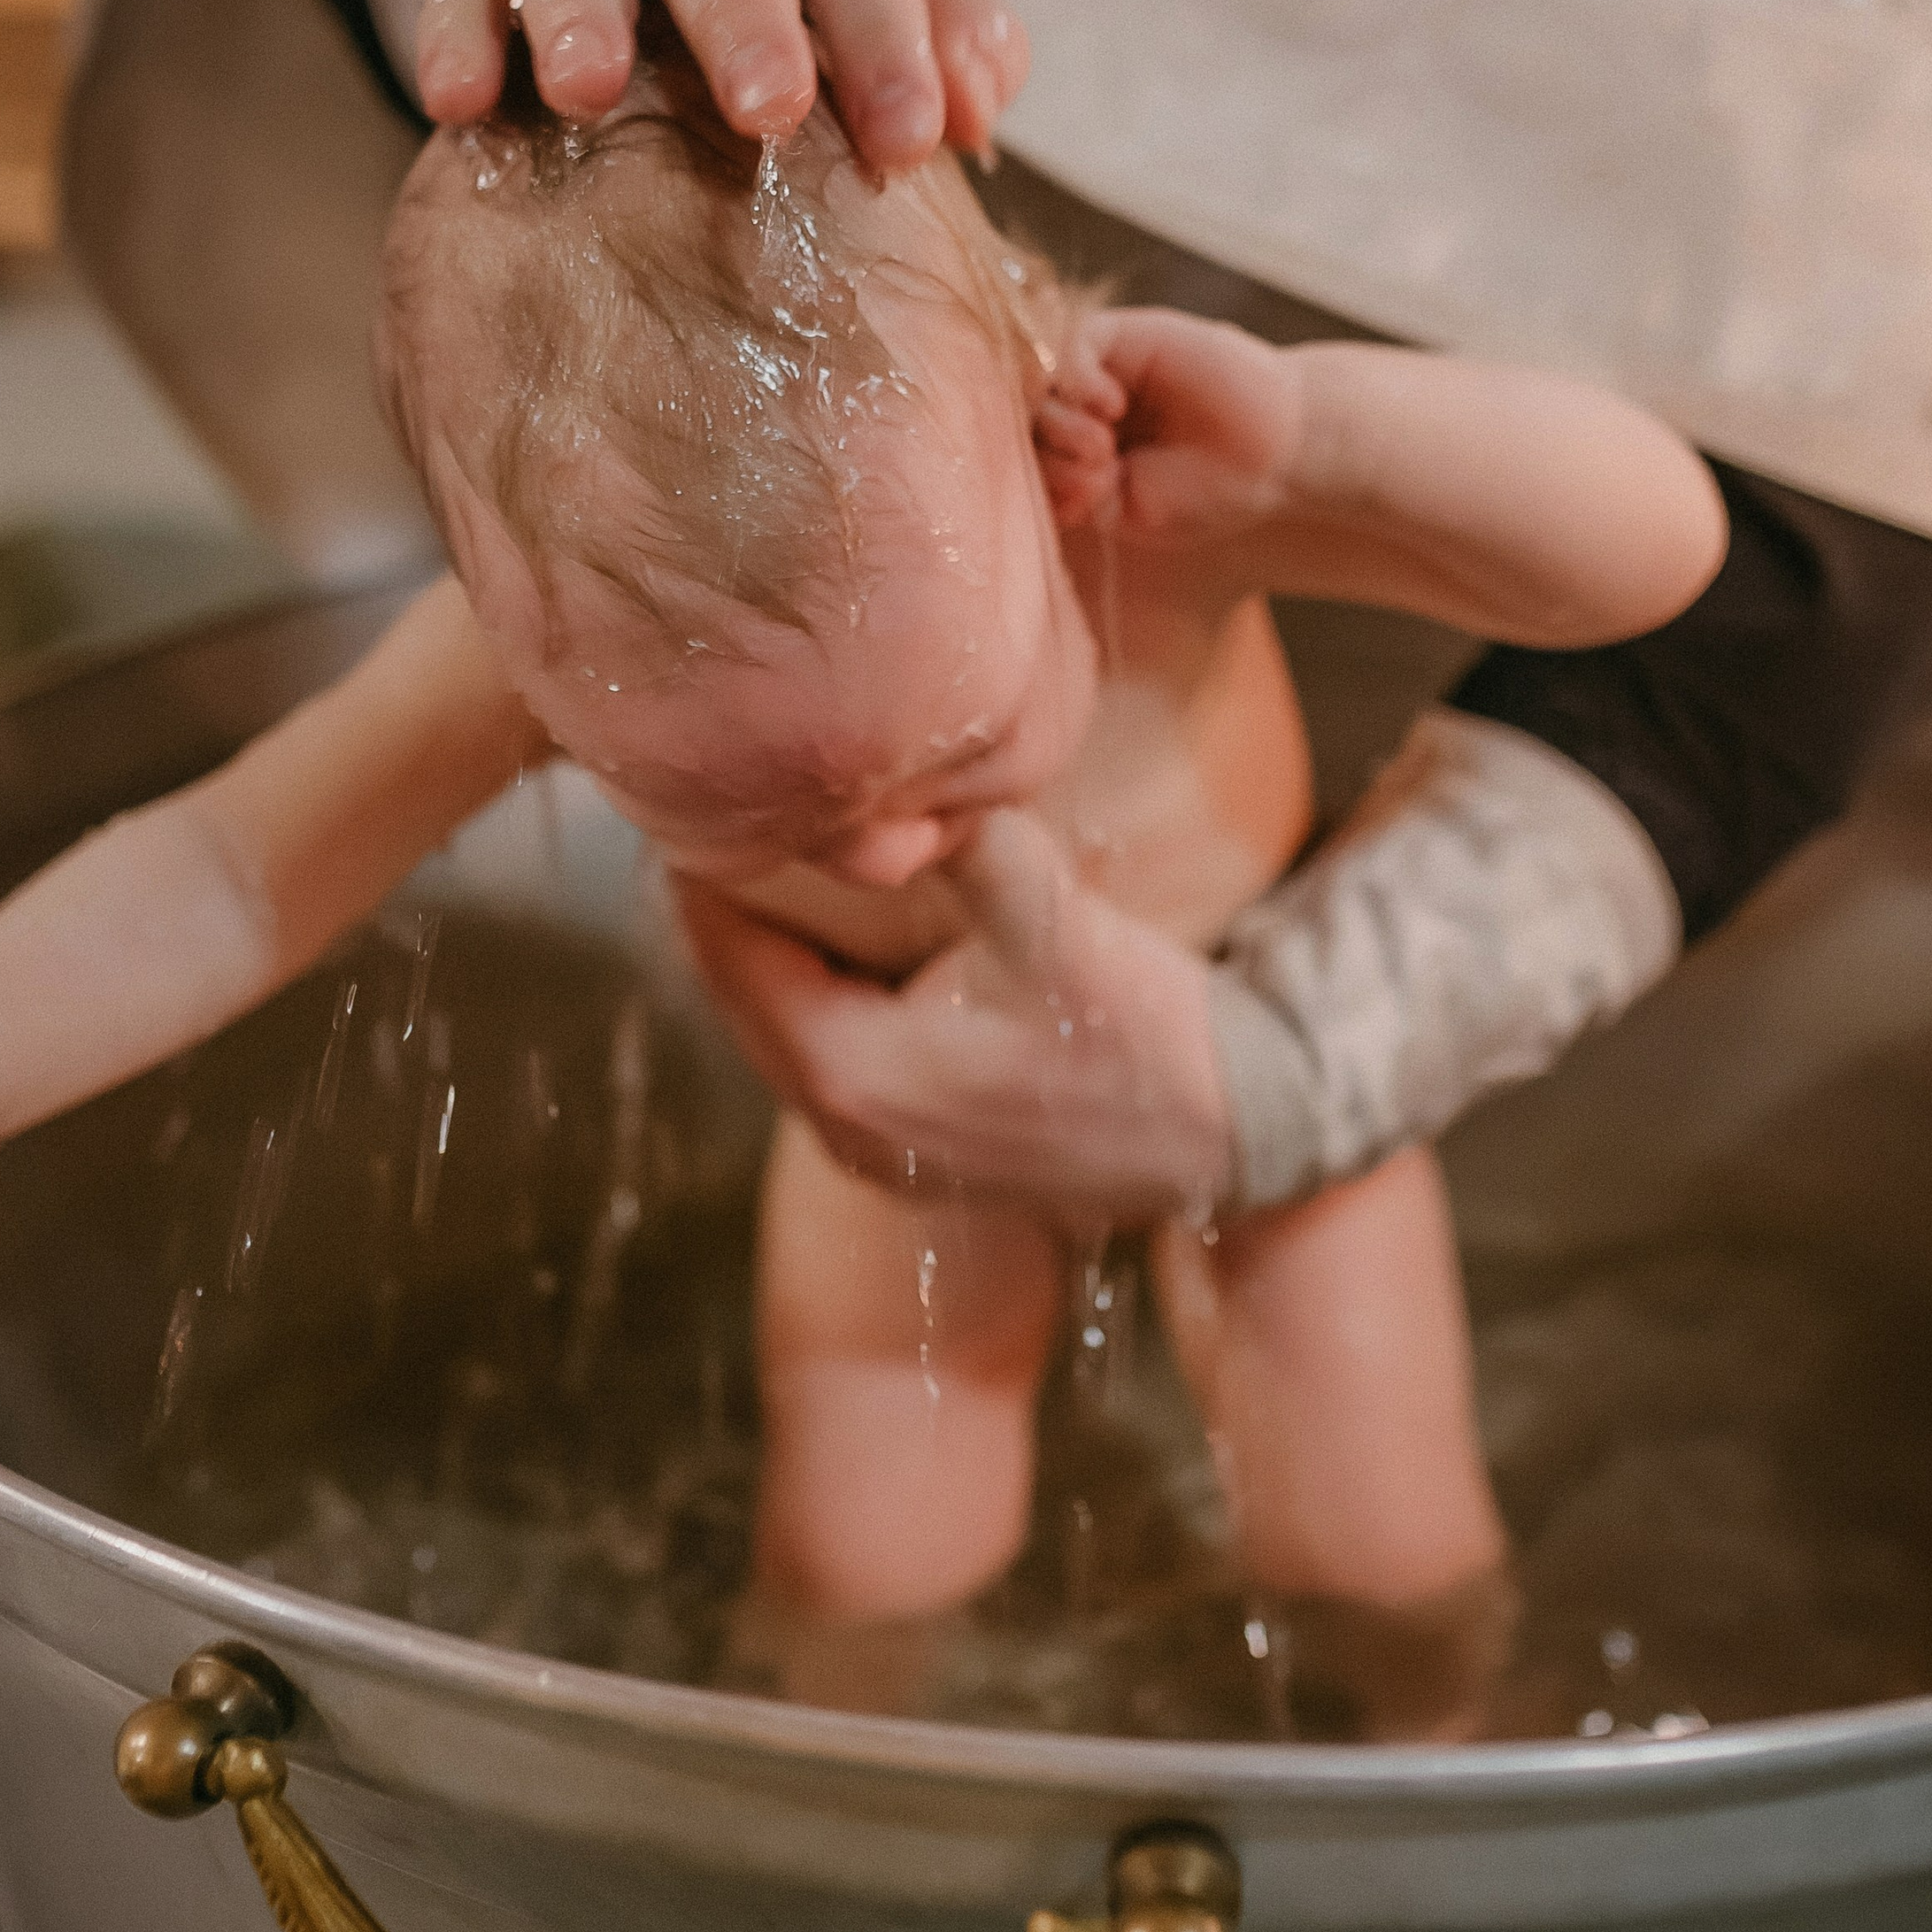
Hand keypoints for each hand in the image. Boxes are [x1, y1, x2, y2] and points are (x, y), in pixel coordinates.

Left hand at [675, 810, 1232, 1231]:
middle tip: (719, 808)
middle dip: (728, 906)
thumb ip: (976, 853)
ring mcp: (877, 1153)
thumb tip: (910, 776)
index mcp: (855, 1074)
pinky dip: (814, 991)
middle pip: (741, 996)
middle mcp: (845, 1129)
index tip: (693, 793)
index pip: (730, 957)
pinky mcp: (914, 1154)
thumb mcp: (1061, 931)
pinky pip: (825, 1057)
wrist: (1238, 1139)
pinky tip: (834, 932)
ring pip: (781, 1030)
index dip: (708, 871)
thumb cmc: (1152, 1041)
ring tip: (765, 858)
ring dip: (769, 950)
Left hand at [1034, 307, 1303, 548]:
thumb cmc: (1210, 490)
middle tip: (1096, 473)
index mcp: (1084, 454)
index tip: (1081, 506)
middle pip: (1023, 419)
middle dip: (1047, 455)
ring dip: (1059, 423)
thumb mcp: (1126, 510)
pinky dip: (1076, 376)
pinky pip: (1071, 342)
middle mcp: (1087, 409)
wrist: (1279, 455)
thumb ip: (1071, 491)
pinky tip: (1112, 406)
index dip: (1036, 481)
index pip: (1025, 457)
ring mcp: (1105, 370)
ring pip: (1039, 382)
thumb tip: (1028, 463)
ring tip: (1104, 448)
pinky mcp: (1126, 335)